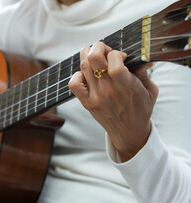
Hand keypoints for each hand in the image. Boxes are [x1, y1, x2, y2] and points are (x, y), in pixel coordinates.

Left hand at [68, 42, 158, 161]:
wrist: (129, 132)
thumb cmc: (141, 109)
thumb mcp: (150, 90)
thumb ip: (144, 72)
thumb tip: (143, 58)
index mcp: (126, 86)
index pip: (115, 63)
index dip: (116, 53)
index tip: (121, 56)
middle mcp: (108, 90)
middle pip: (93, 59)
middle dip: (98, 47)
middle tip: (104, 49)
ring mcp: (95, 96)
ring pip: (83, 67)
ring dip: (87, 55)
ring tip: (94, 56)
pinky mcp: (86, 102)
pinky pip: (74, 84)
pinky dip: (77, 75)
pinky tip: (85, 74)